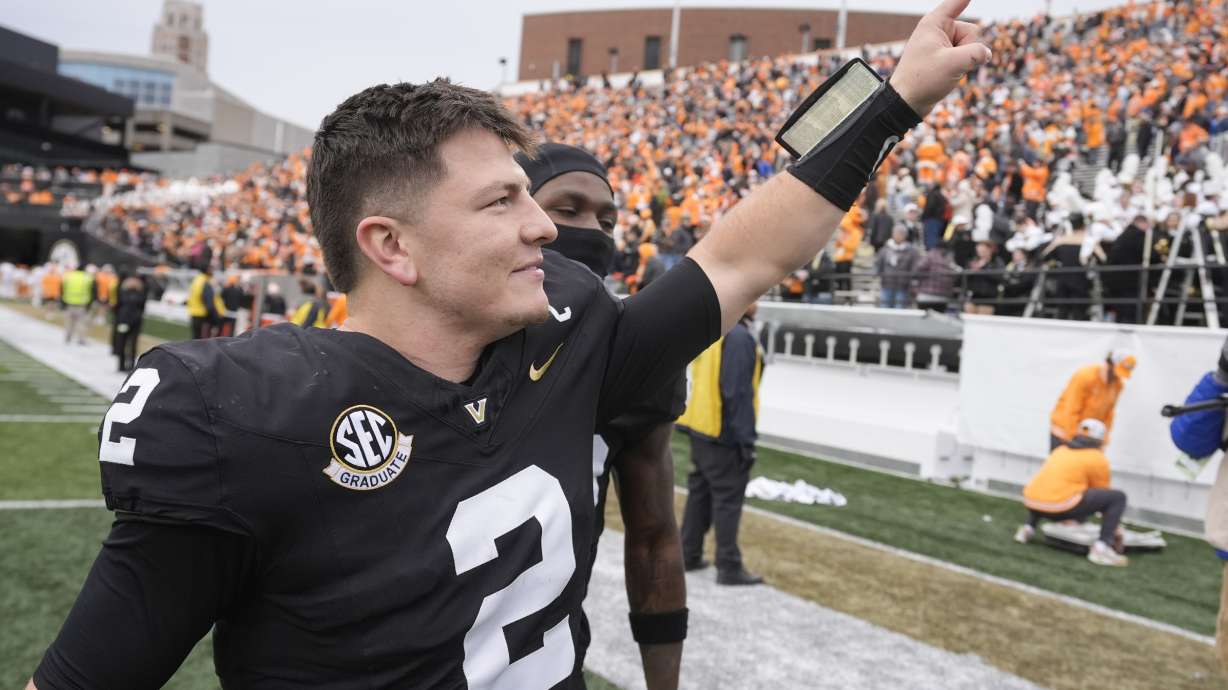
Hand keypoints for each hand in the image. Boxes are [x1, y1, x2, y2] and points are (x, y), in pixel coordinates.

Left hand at [889, 0, 991, 117]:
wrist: (907, 102)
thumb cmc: (923, 80)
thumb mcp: (953, 64)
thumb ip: (976, 53)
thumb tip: (987, 53)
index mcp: (934, 23)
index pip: (957, 2)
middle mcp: (938, 30)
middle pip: (971, 31)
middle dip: (969, 49)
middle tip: (949, 63)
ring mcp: (942, 44)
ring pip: (971, 47)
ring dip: (965, 61)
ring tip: (946, 72)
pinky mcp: (945, 57)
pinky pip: (965, 57)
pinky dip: (962, 67)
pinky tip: (949, 76)